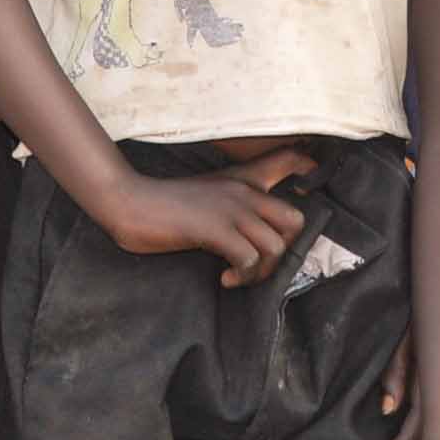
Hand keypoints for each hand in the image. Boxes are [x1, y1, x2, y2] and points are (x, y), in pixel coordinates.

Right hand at [88, 148, 313, 287]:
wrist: (130, 202)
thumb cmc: (165, 204)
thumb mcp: (207, 195)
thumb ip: (232, 205)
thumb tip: (252, 236)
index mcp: (242, 180)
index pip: (289, 160)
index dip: (309, 172)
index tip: (303, 192)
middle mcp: (243, 192)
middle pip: (295, 220)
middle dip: (284, 251)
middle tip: (259, 263)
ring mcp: (230, 210)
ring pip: (275, 247)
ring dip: (261, 272)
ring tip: (237, 276)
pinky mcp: (214, 229)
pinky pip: (248, 259)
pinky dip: (241, 276)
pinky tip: (224, 278)